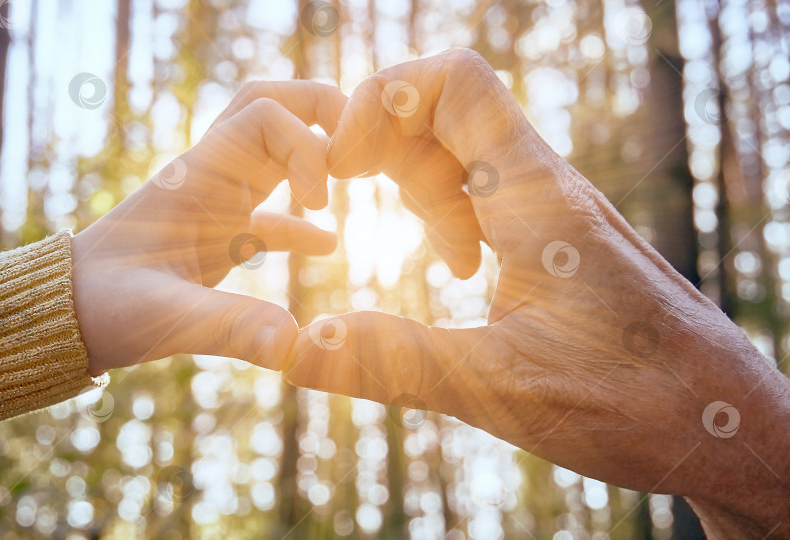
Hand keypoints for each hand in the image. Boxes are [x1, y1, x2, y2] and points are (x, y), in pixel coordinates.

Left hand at [72, 81, 346, 374]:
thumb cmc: (108, 308)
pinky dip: (302, 220)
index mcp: (200, 177)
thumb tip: (292, 346)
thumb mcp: (167, 318)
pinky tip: (328, 244)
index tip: (320, 204)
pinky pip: (271, 209)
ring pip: (273, 147)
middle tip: (356, 144)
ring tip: (352, 181)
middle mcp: (212, 175)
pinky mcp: (221, 230)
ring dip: (314, 152)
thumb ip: (229, 327)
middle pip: (271, 105)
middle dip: (318, 109)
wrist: (73, 313)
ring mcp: (218, 200)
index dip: (307, 148)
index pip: (265, 116)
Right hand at [285, 50, 789, 535]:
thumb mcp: (500, 389)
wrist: (723, 424)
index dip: (382, 100)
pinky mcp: (562, 239)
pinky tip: (459, 266)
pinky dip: (454, 211)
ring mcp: (558, 210)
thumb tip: (296, 350)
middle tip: (353, 199)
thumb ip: (396, 362)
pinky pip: (493, 191)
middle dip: (388, 142)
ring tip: (429, 252)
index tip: (342, 167)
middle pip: (449, 108)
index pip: (454, 82)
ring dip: (422, 182)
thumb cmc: (635, 405)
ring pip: (470, 150)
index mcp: (536, 201)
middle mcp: (549, 188)